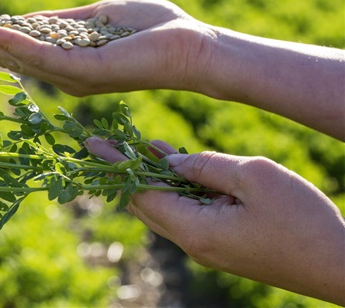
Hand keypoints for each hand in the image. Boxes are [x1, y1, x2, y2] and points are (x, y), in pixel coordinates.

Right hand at [0, 0, 215, 95]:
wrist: (190, 46)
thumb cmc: (153, 29)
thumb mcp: (99, 17)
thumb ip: (62, 22)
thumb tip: (28, 18)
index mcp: (60, 53)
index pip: (9, 36)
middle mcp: (57, 70)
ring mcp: (68, 73)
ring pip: (10, 52)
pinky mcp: (83, 71)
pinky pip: (38, 56)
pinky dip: (7, 42)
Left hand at [84, 136, 344, 304]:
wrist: (338, 266)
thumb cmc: (302, 220)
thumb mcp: (254, 178)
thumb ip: (206, 167)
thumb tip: (172, 163)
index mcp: (194, 228)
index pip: (140, 192)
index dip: (115, 165)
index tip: (91, 145)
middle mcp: (192, 242)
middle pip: (145, 202)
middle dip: (122, 172)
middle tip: (102, 144)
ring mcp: (206, 245)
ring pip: (165, 205)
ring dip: (149, 176)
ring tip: (133, 146)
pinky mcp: (221, 243)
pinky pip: (187, 210)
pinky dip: (174, 185)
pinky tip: (170, 162)